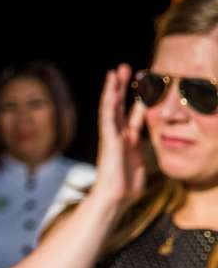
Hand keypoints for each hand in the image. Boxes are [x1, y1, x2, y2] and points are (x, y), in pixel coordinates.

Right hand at [84, 64, 149, 217]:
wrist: (115, 199)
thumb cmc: (127, 187)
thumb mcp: (144, 164)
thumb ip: (147, 152)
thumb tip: (159, 149)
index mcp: (128, 140)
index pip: (132, 115)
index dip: (137, 99)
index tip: (142, 84)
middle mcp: (117, 135)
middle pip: (119, 106)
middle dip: (122, 87)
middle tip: (125, 68)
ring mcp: (110, 137)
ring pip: (110, 108)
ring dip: (113, 90)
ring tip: (115, 72)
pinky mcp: (107, 141)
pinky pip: (107, 120)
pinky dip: (108, 105)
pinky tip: (110, 92)